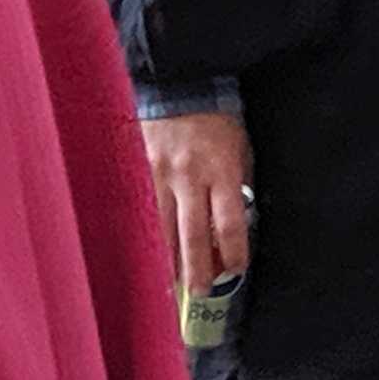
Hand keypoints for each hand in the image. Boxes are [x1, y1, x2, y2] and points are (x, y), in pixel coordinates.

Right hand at [143, 110, 251, 300]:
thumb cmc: (218, 124)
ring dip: (168, 259)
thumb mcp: (241, 152)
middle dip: (197, 268)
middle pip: (192, 234)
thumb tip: (231, 229)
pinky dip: (145, 235)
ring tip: (173, 282)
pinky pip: (141, 212)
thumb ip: (235, 187)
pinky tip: (148, 254)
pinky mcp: (137, 172)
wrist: (179, 88)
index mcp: (222, 171)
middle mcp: (189, 177)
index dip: (232, 252)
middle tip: (199, 292)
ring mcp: (158, 175)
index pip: (229, 224)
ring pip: (160, 228)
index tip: (236, 269)